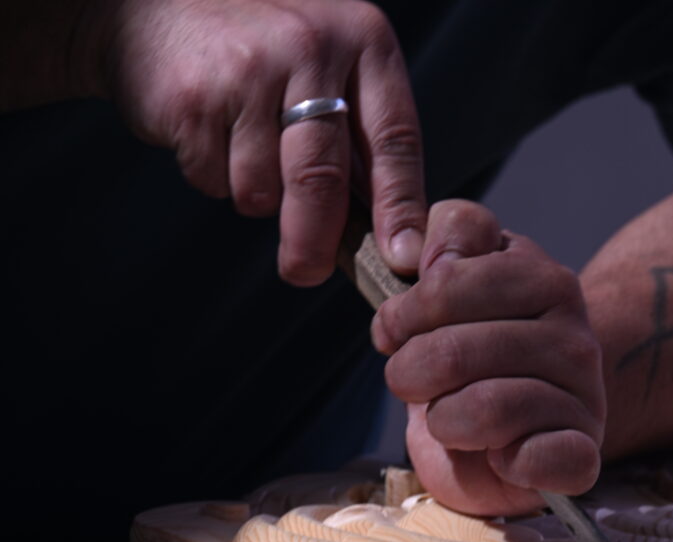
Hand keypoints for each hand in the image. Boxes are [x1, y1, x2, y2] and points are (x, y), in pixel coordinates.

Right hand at [89, 0, 425, 284]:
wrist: (158, 10)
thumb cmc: (264, 54)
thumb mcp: (331, 69)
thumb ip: (360, 139)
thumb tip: (392, 237)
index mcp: (364, 42)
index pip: (395, 140)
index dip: (400, 207)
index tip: (403, 257)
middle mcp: (312, 48)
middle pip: (322, 177)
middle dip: (315, 241)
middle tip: (307, 273)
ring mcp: (249, 71)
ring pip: (262, 189)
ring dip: (255, 195)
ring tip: (245, 149)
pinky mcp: (194, 98)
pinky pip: (215, 179)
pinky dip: (214, 177)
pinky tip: (211, 134)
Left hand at [372, 200, 605, 515]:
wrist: (518, 424)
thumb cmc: (475, 351)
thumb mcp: (459, 278)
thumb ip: (450, 236)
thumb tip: (418, 250)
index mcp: (544, 280)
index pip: (445, 279)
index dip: (404, 312)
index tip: (398, 329)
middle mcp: (574, 334)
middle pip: (450, 351)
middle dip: (411, 373)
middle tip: (415, 381)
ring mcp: (584, 396)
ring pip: (483, 409)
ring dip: (444, 421)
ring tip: (451, 418)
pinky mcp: (581, 455)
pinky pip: (532, 461)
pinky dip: (502, 464)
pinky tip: (499, 455)